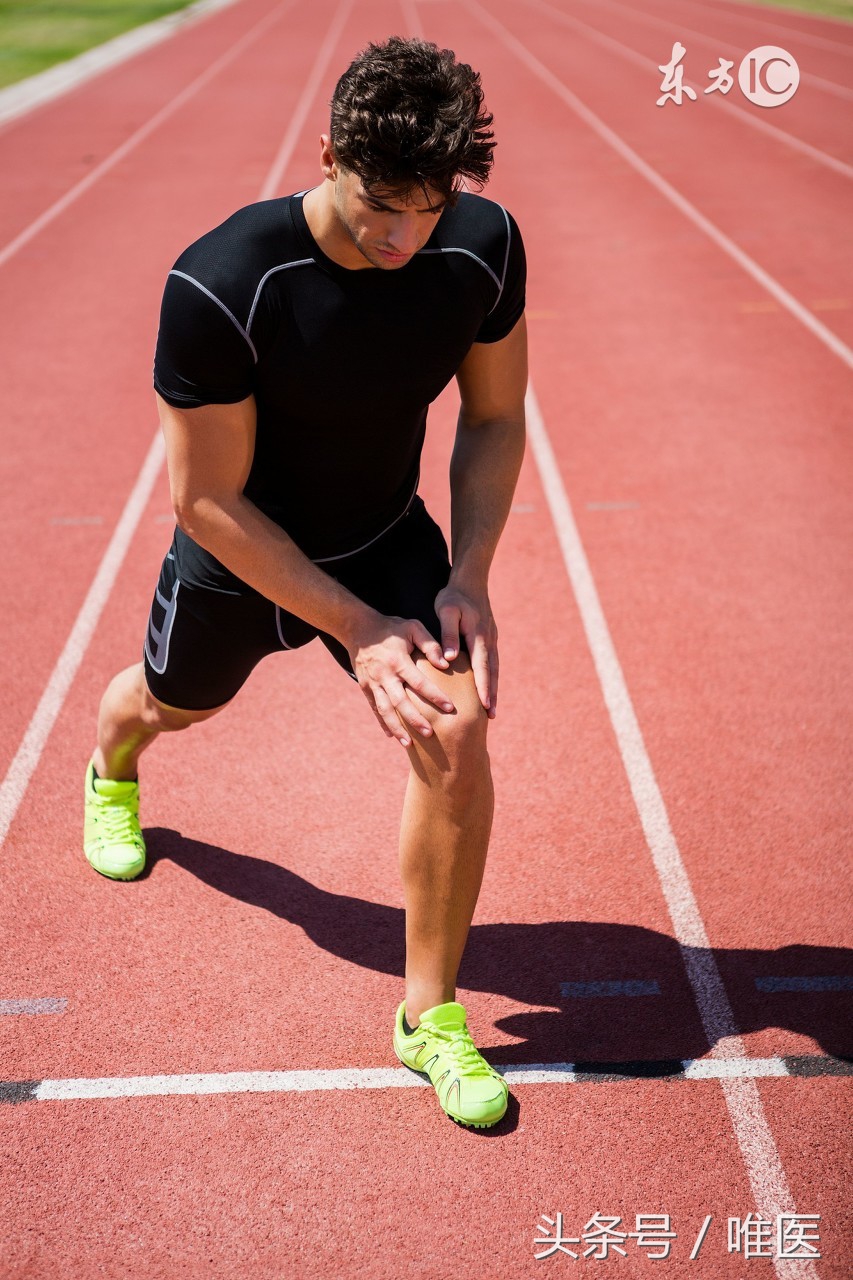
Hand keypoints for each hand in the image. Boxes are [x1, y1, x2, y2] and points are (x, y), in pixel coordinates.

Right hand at [346, 613, 455, 746]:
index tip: (450, 707)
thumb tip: (445, 663)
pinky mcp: (365, 687)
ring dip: (397, 728)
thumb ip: (430, 644)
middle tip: (430, 734)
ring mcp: (372, 683)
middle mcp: (384, 675)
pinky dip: (383, 723)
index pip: (419, 682)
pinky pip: (374, 708)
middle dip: (415, 720)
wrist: (357, 627)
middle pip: (400, 702)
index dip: (435, 696)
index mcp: (398, 661)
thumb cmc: (391, 628)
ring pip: (385, 710)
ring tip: (409, 744)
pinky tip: (392, 736)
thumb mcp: (413, 628)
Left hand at [434, 583, 497, 717]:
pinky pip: (491, 662)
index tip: (485, 705)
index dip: (483, 687)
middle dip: (492, 694)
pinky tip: (488, 688)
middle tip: (492, 715)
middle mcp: (488, 640)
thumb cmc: (454, 596)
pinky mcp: (488, 638)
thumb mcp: (447, 611)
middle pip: (492, 672)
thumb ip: (448, 634)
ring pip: (494, 668)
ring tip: (491, 709)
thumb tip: (450, 658)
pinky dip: (491, 677)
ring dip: (493, 688)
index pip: (482, 666)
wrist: (471, 580)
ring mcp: (491, 639)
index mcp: (478, 636)